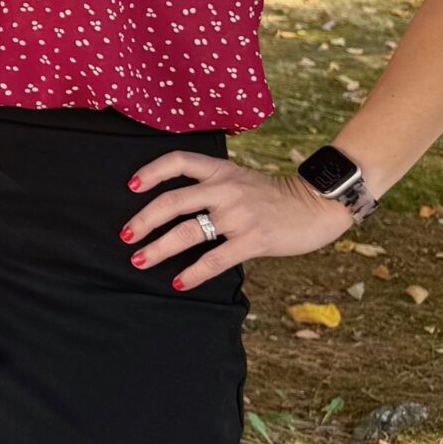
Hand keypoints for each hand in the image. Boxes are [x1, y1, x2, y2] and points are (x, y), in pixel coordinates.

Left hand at [121, 151, 356, 291]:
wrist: (317, 204)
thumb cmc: (273, 196)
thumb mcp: (240, 179)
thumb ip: (211, 186)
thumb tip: (174, 209)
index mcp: (220, 171)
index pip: (178, 162)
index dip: (151, 172)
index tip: (131, 186)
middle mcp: (225, 189)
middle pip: (173, 201)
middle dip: (143, 220)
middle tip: (125, 235)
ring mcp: (238, 215)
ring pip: (188, 232)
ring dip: (159, 248)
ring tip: (140, 260)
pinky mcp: (253, 239)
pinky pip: (215, 259)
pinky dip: (193, 273)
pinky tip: (179, 282)